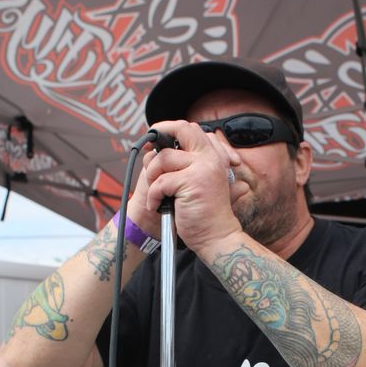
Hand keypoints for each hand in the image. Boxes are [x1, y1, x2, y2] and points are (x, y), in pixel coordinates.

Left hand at [141, 120, 247, 254]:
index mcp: (215, 157)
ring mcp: (202, 168)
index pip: (193, 130)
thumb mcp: (202, 184)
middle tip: (149, 149)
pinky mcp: (190, 182)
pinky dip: (154, 196)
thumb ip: (189, 166)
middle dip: (160, 133)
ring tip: (156, 193)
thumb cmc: (206, 215)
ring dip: (152, 175)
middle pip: (182, 129)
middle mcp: (210, 158)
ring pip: (164, 158)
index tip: (158, 141)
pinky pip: (160, 181)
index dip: (172, 130)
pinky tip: (157, 206)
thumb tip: (156, 153)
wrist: (216, 238)